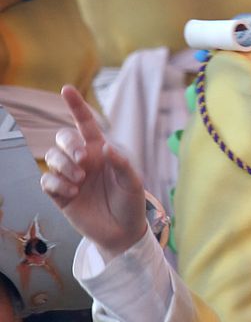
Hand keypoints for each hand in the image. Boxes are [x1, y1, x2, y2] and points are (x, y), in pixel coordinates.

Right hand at [41, 86, 150, 256]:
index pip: (85, 124)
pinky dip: (56, 183)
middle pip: (63, 138)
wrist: (123, 232)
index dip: (76, 106)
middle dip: (68, 145)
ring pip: (51, 157)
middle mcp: (82, 160)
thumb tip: (105, 149)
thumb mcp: (134, 183)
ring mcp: (69, 176)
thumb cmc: (131, 204)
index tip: (66, 89)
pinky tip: (71, 192)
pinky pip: (46, 180)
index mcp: (100, 151)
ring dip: (63, 166)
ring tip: (79, 182)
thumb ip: (122, 164)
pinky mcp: (60, 194)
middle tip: (83, 161)